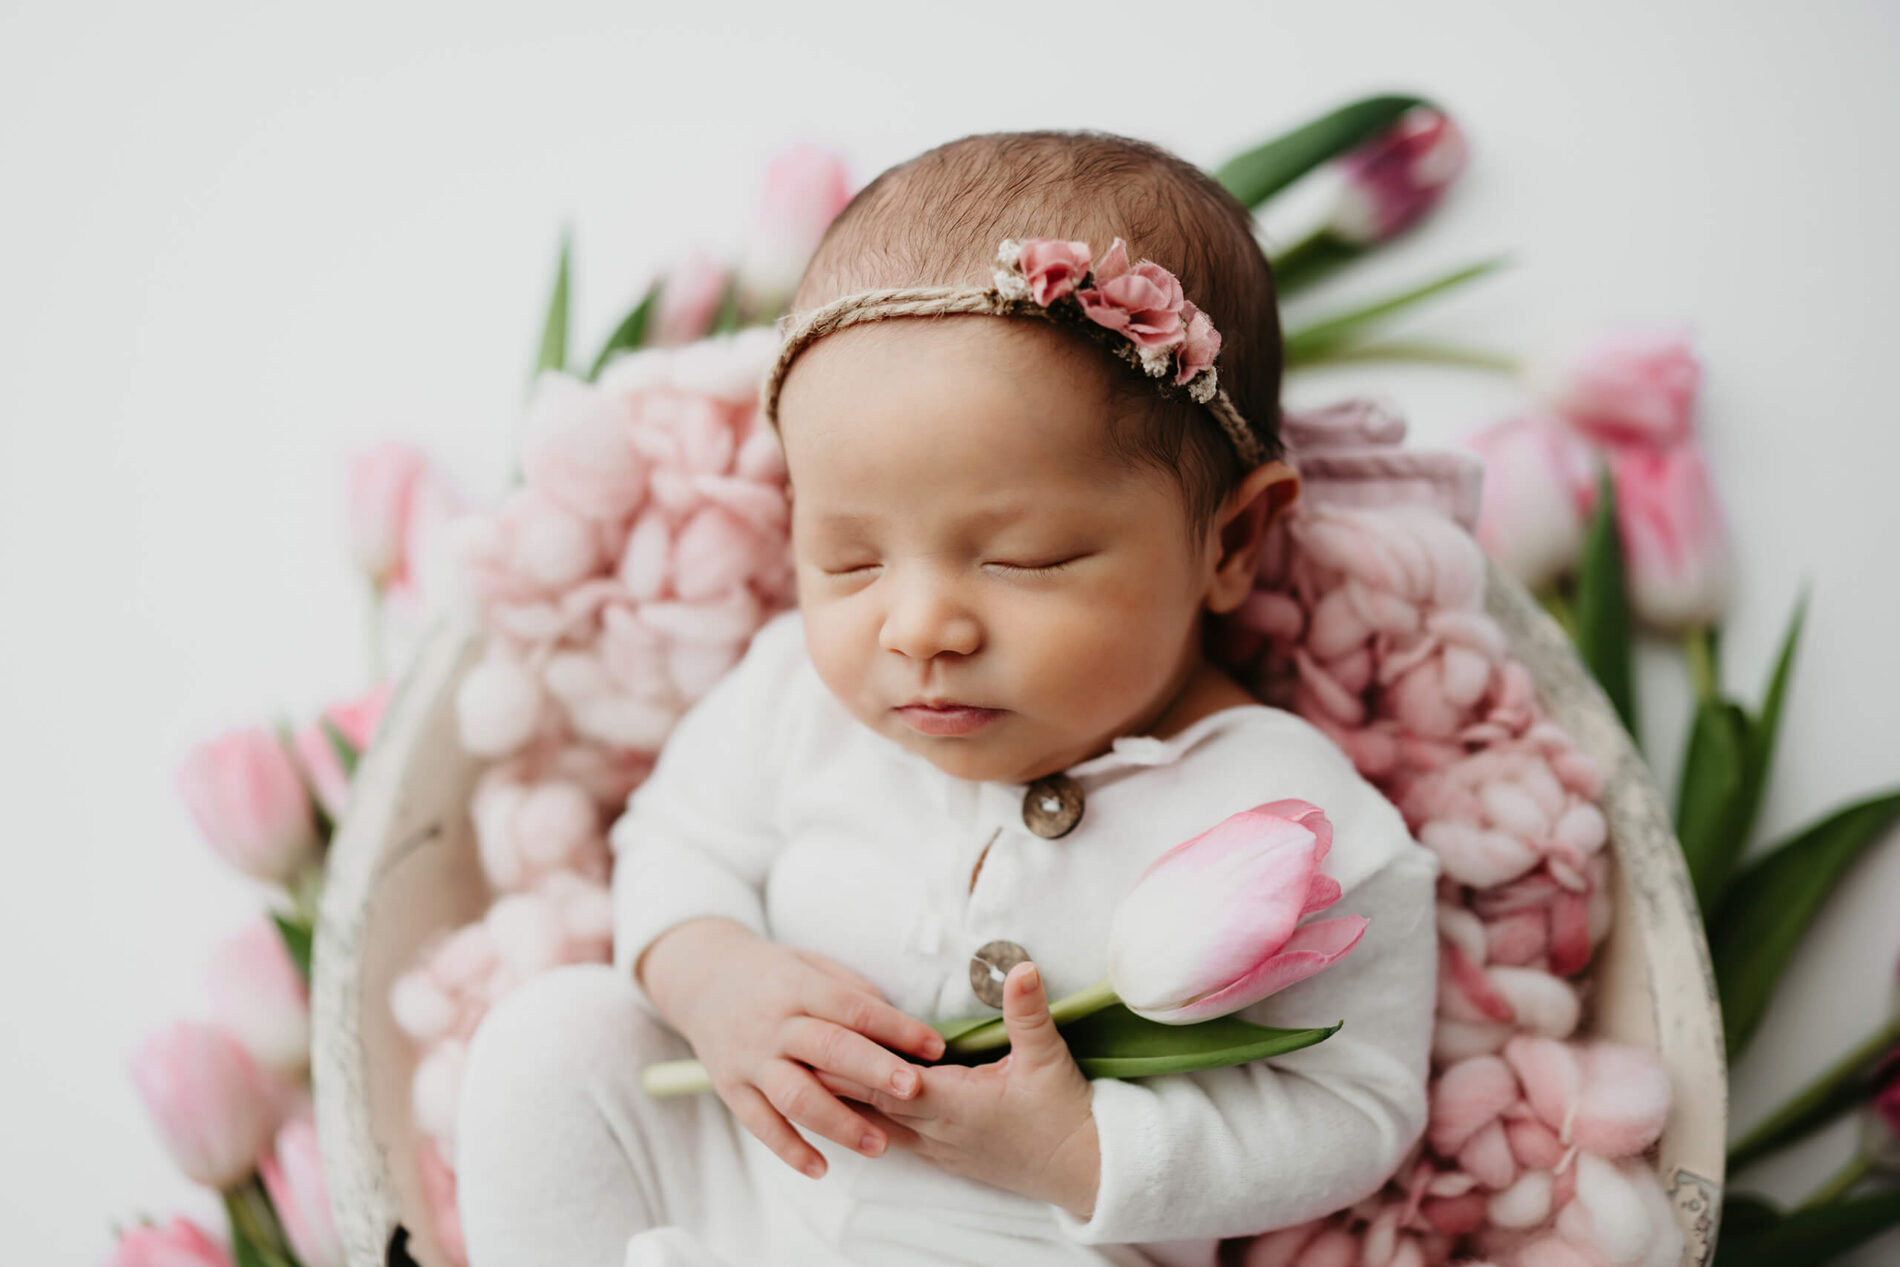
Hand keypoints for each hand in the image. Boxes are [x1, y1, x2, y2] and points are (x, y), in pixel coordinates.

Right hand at [635, 918, 945, 1179]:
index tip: (935, 1046)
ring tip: (879, 1145)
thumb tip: (900, 1024)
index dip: (895, 1027)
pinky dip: (790, 1149)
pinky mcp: (732, 1088)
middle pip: (828, 1050)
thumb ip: (851, 990)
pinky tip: (821, 1168)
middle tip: (914, 1091)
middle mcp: (773, 1024)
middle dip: (873, 1072)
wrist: (699, 977)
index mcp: (798, 987)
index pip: (853, 1007)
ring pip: (795, 1096)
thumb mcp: (810, 964)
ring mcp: (750, 1059)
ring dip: (839, 1123)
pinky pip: (760, 1124)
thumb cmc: (772, 973)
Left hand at [813, 961, 1101, 1218]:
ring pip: (875, 1123)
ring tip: (803, 1075)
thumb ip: (1026, 1012)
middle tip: (790, 1050)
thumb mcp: (1048, 1058)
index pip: (888, 1079)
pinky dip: (867, 1117)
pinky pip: (893, 1135)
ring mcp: (938, 1147)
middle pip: (869, 1101)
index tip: (816, 1035)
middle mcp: (936, 1130)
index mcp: (954, 1102)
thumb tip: (1020, 967)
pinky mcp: (944, 1155)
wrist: (1083, 1170)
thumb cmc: (1066, 1114)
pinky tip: (848, 1106)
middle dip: (831, 1078)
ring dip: (843, 1101)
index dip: (852, 1059)